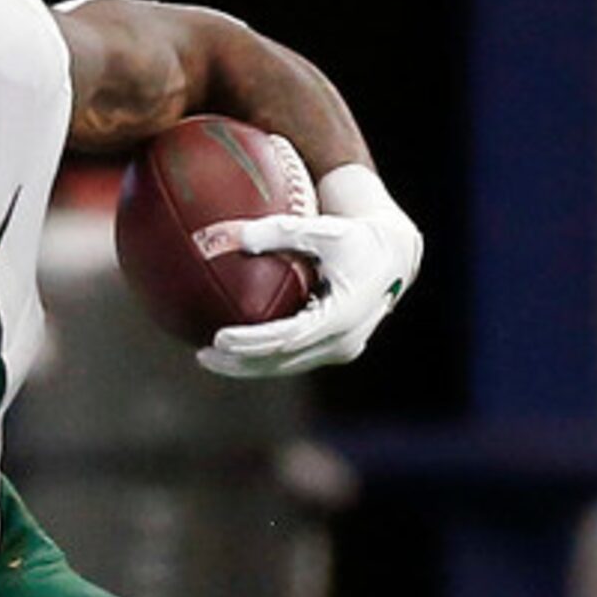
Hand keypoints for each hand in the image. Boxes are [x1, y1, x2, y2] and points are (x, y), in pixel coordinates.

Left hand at [198, 164, 423, 379]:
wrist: (393, 256)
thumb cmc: (356, 238)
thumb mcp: (324, 230)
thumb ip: (282, 230)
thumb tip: (237, 236)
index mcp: (342, 314)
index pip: (288, 338)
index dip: (252, 342)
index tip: (219, 338)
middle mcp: (344, 339)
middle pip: (283, 361)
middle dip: (241, 363)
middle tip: (202, 355)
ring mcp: (342, 349)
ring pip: (287, 367)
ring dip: (247, 366)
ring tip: (209, 358)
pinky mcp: (336, 350)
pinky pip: (294, 361)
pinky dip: (263, 360)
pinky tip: (233, 354)